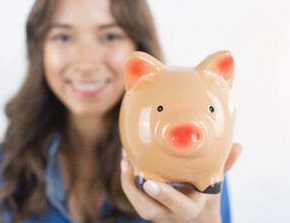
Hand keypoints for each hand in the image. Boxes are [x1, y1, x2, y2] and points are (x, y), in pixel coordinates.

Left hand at [120, 143, 241, 222]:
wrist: (196, 217)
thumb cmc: (205, 197)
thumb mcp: (215, 183)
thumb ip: (224, 165)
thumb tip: (237, 146)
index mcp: (190, 209)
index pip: (178, 206)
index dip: (164, 196)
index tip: (151, 182)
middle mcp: (171, 214)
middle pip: (148, 210)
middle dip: (133, 188)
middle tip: (127, 163)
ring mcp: (158, 212)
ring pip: (137, 204)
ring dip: (127, 181)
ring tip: (125, 157)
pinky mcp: (148, 205)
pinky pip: (135, 196)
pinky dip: (128, 179)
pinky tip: (126, 159)